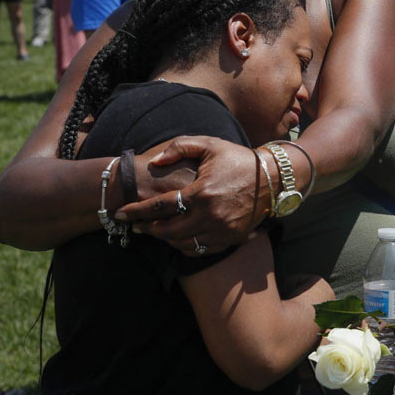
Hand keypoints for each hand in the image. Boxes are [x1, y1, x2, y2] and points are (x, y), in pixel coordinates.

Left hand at [115, 136, 265, 255]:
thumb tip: (154, 161)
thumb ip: (180, 147)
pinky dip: (186, 247)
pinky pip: (201, 250)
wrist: (274, 178)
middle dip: (146, 229)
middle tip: (134, 226)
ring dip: (164, 240)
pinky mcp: (232, 238)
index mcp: (201, 192)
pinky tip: (178, 239)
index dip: (136, 211)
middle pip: (167, 231)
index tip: (120, 214)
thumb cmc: (238, 159)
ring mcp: (222, 229)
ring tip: (155, 231)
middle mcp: (210, 215)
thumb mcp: (210, 144)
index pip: (160, 207)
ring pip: (183, 244)